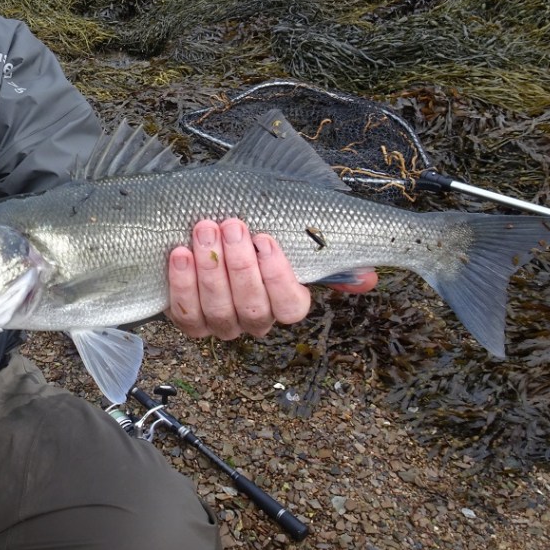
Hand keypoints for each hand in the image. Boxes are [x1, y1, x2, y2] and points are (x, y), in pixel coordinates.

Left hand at [165, 219, 375, 339]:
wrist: (212, 233)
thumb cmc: (256, 233)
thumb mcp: (293, 238)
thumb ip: (326, 255)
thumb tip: (369, 279)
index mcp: (285, 305)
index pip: (290, 305)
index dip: (278, 275)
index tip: (265, 238)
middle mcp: (255, 321)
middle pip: (251, 307)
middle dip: (239, 265)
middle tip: (231, 225)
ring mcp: (221, 324)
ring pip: (217, 310)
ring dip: (211, 269)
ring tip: (204, 230)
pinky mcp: (190, 322)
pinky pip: (186, 313)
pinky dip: (182, 283)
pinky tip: (180, 253)